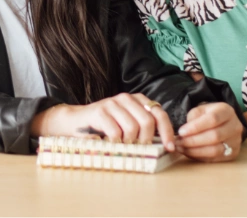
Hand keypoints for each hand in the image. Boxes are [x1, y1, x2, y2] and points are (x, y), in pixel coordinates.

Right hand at [33, 94, 176, 150]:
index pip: (159, 113)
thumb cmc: (105, 127)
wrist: (75, 121)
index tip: (170, 147)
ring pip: (132, 128)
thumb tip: (166, 143)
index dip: (167, 132)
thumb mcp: (128, 124)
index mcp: (137, 100)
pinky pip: (116, 132)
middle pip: (147, 122)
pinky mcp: (100, 111)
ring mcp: (112, 103)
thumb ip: (144, 128)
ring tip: (121, 144)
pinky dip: (115, 142)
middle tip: (138, 148)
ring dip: (128, 142)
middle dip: (145, 140)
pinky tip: (110, 142)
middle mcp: (126, 98)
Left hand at [177, 102, 242, 161]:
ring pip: (215, 150)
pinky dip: (199, 157)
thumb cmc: (208, 115)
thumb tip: (183, 133)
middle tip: (178, 142)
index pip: (212, 119)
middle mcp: (235, 127)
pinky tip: (188, 153)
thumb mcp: (200, 110)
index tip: (181, 131)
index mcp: (227, 111)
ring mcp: (236, 142)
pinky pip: (215, 159)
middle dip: (193, 141)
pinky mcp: (233, 154)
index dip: (195, 127)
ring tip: (181, 148)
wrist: (223, 123)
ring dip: (195, 151)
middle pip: (214, 136)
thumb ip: (193, 118)